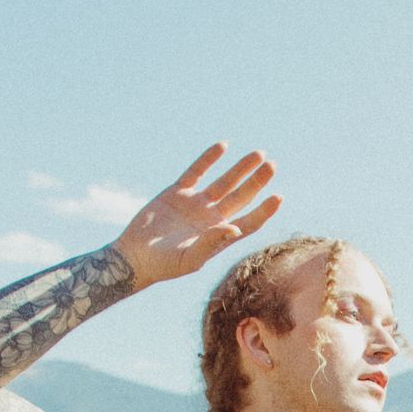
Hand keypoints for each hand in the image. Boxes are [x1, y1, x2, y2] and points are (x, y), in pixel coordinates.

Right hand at [112, 144, 281, 285]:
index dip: (264, 210)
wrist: (134, 256)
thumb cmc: (164, 265)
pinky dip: (208, 159)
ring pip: (224, 182)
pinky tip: (223, 146)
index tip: (278, 197)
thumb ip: (211, 243)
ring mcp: (196, 204)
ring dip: (241, 168)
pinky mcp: (177, 193)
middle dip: (257, 181)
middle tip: (272, 165)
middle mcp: (212, 219)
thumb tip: (236, 228)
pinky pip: (196, 172)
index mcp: (219, 236)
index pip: (249, 221)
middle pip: (241, 197)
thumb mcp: (190, 259)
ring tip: (259, 154)